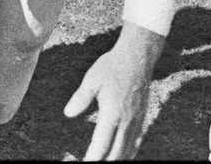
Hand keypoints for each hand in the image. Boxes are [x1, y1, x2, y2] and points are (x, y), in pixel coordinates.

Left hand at [63, 31, 159, 159]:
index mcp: (113, 114)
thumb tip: (68, 113)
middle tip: (91, 163)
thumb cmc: (112, 66)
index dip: (92, 159)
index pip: (102, 145)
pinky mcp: (142, 118)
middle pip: (116, 154)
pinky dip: (128, 153)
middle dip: (104, 163)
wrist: (137, 57)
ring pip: (128, 151)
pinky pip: (136, 142)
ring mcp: (136, 121)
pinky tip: (121, 156)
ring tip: (104, 162)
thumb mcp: (92, 79)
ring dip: (116, 160)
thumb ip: (80, 98)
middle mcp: (127, 121)